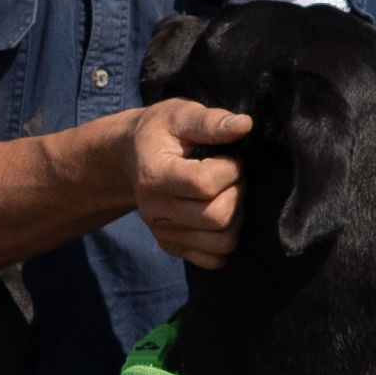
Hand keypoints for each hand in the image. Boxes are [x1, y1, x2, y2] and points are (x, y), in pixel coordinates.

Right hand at [122, 96, 253, 266]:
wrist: (131, 159)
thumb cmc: (160, 134)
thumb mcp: (179, 115)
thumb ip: (210, 121)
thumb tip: (244, 126)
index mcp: (154, 176)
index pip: (205, 184)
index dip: (231, 169)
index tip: (231, 157)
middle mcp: (155, 211)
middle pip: (218, 216)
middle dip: (238, 192)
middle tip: (233, 175)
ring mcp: (163, 233)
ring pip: (222, 242)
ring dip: (237, 217)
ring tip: (228, 194)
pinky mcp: (173, 247)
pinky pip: (215, 260)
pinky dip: (226, 239)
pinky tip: (221, 214)